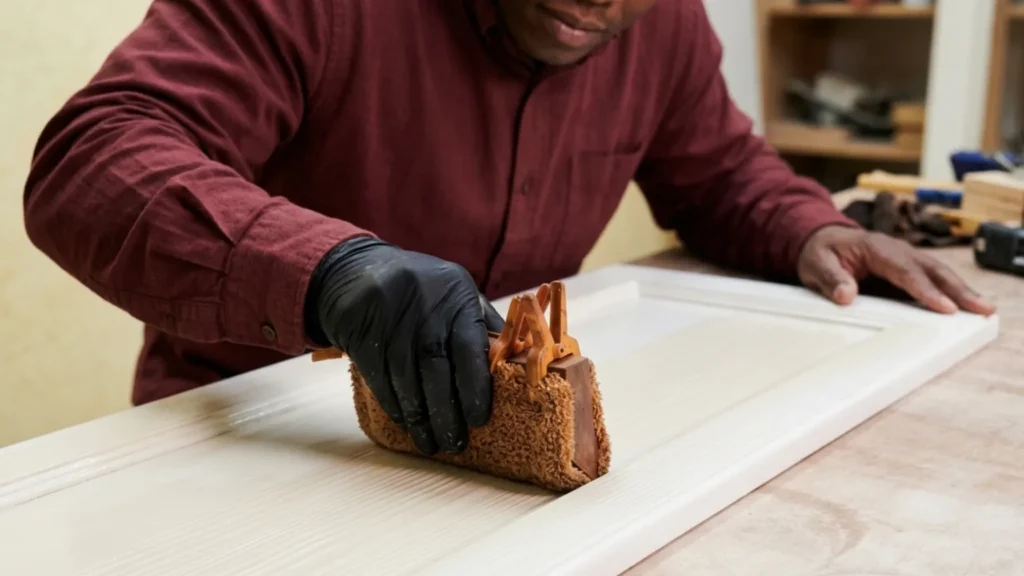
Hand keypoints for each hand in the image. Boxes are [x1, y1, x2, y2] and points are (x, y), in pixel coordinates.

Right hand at [307, 236, 505, 455]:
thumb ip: (481, 324)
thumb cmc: (420, 289)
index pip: (470, 347)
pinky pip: (379, 377)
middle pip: (436, 369)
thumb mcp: (455, 292)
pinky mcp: (361, 330)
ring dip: (419, 417)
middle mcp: (424, 306)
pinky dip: (394, 404)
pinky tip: (406, 421)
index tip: (479, 419)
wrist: (356, 269)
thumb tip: (513, 360)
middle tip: (455, 444)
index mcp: (456, 296)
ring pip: (406, 379)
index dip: (475, 387)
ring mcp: (390, 318)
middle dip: (446, 413)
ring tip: (431, 443)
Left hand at [797, 225, 994, 314]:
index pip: (905, 270)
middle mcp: (896, 250)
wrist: (819, 240)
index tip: (945, 307)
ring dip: (961, 291)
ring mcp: (904, 259)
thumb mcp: (816, 265)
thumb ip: (831, 279)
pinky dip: (949, 292)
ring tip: (984, 310)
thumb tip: (846, 296)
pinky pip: (930, 280)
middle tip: (982, 308)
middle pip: (931, 269)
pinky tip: (965, 307)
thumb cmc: (819, 253)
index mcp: (876, 248)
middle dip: (958, 289)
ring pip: (937, 274)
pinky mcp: (905, 270)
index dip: (926, 289)